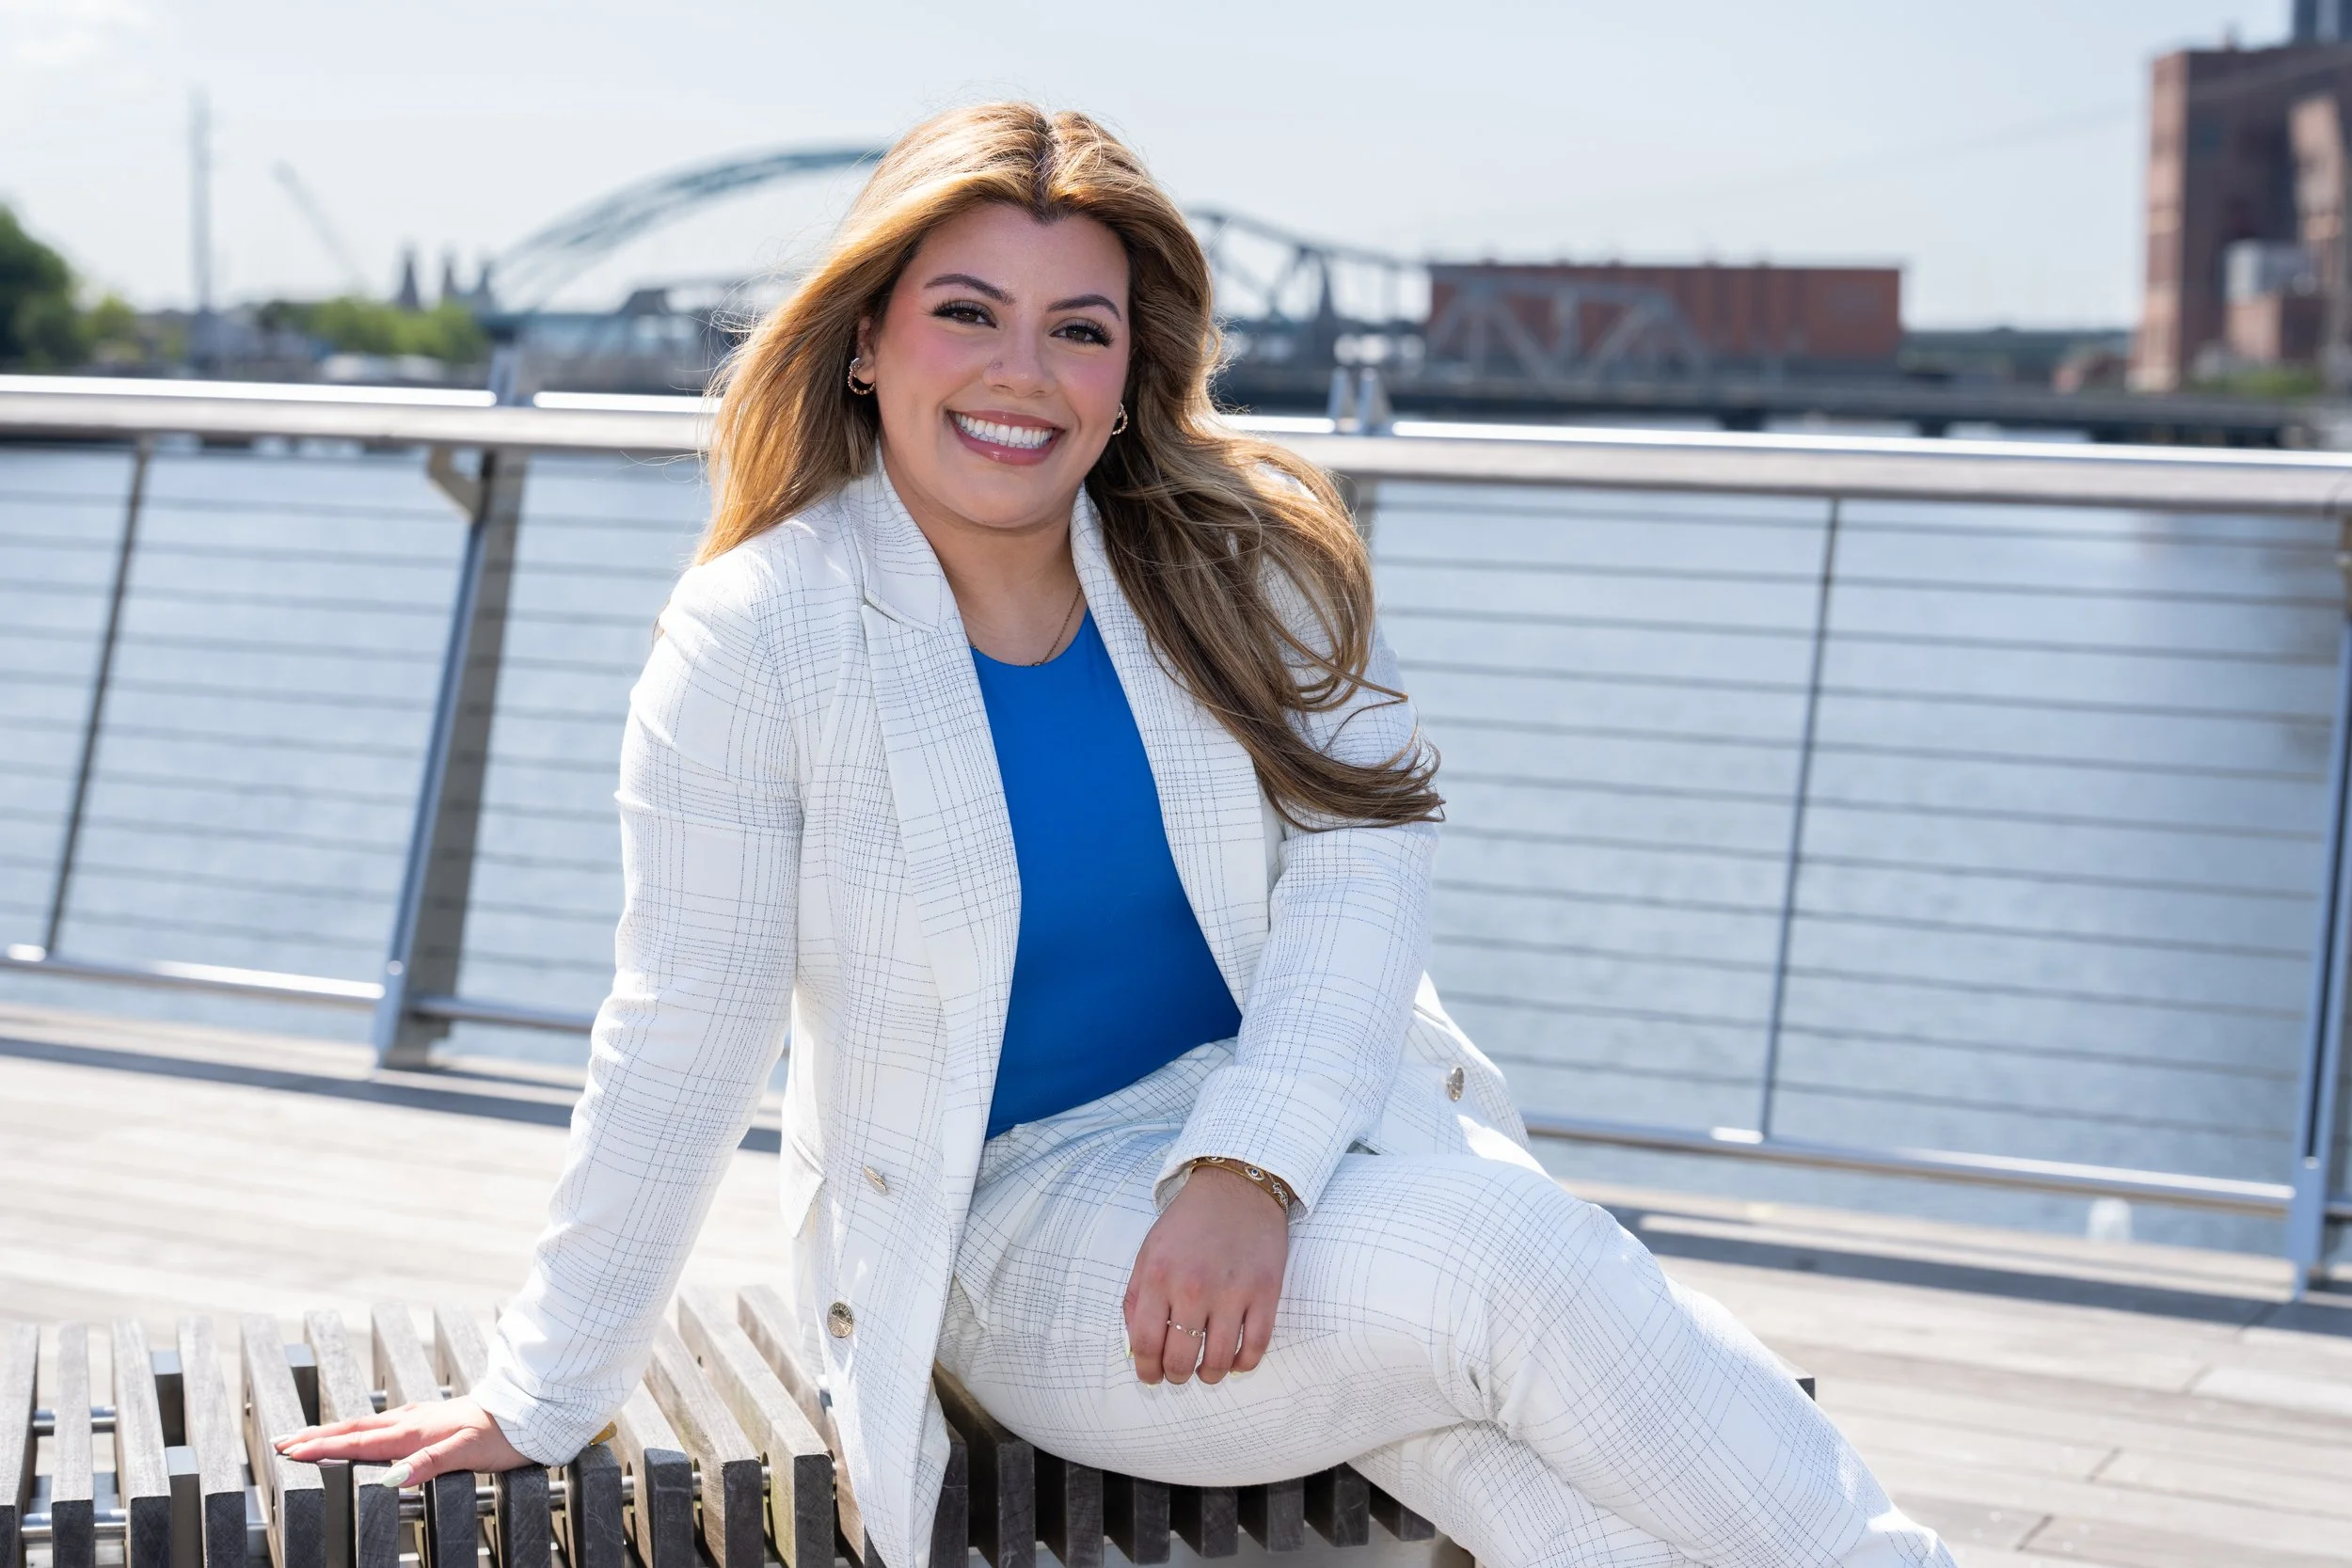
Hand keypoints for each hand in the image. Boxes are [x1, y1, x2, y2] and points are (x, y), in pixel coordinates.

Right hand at [273, 1397, 527, 1485]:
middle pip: (355, 1428)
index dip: (324, 1447)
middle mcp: (412, 1421)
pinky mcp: (430, 1418)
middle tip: (282, 1443)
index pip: (359, 1441)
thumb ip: (430, 1463)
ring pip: (367, 1424)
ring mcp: (420, 1417)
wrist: (529, 1411)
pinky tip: (361, 1433)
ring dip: (335, 1431)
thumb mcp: (468, 1452)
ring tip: (309, 1438)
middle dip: (317, 1436)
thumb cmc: (501, 1435)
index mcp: (414, 1431)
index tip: (290, 1451)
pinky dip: (360, 1430)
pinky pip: (384, 1423)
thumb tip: (392, 1478)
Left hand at [1123, 1163, 1288, 1386]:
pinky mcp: (1265, 1293)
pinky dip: (1243, 1364)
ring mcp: (1233, 1292)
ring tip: (1206, 1371)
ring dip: (1209, 1375)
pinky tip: (1235, 1361)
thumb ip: (1136, 1299)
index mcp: (1159, 1276)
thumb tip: (1137, 1347)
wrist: (1237, 1189)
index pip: (1146, 1344)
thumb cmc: (1188, 1223)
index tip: (1151, 1376)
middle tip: (1178, 1373)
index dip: (1147, 1370)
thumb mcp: (1148, 1252)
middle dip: (1176, 1376)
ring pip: (1219, 1360)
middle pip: (1181, 1359)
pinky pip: (1256, 1347)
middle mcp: (1194, 1287)